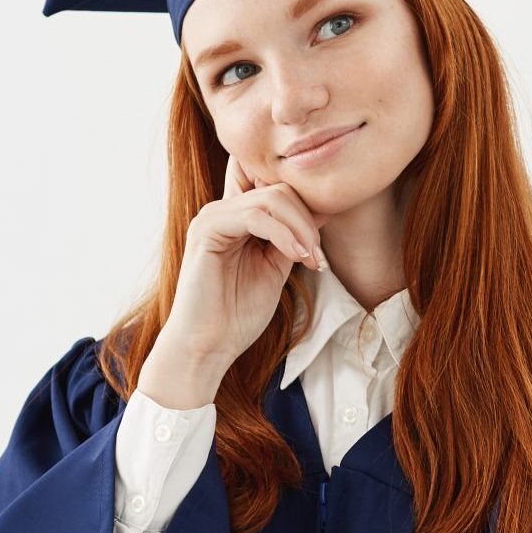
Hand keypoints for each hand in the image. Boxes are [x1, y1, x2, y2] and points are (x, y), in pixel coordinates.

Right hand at [137, 154, 329, 406]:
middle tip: (319, 257)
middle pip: (280, 190)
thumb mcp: (277, 266)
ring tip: (312, 259)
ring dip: (301, 228)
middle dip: (309, 221)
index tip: (323, 243)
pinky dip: (283, 234)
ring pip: (271, 199)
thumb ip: (294, 237)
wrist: (209, 345)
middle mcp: (223, 210)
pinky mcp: (206, 230)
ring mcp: (212, 217)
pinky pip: (255, 217)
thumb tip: (325, 209)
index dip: (307, 206)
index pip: (277, 187)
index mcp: (238, 217)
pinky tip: (297, 256)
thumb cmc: (239, 312)